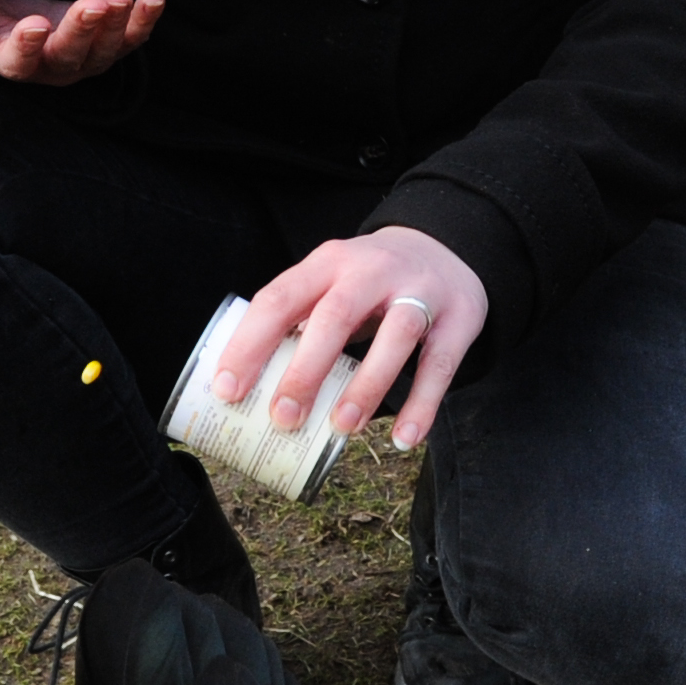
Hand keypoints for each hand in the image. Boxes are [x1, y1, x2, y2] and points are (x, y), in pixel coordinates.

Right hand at [0, 0, 164, 84]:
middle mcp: (53, 68)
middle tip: (92, 6)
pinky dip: (145, 21)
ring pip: (104, 50)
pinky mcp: (112, 47)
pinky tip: (154, 0)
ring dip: (116, 25)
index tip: (33, 26)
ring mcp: (86, 60)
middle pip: (69, 55)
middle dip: (81, 31)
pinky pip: (132, 39)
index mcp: (15, 61)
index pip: (20, 60)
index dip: (27, 46)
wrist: (31, 19)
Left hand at [213, 225, 486, 453]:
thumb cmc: (369, 282)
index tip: (228, 389)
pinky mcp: (457, 318)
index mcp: (326, 263)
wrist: (444, 246)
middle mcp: (371, 270)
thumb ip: (299, 322)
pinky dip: (423, 403)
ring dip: (366, 386)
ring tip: (342, 428)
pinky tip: (405, 438)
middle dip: (305, 370)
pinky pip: (439, 364)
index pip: (280, 298)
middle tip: (283, 418)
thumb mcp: (330, 282)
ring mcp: (418, 291)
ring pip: (395, 336)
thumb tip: (252, 390)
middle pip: (335, 316)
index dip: (250, 343)